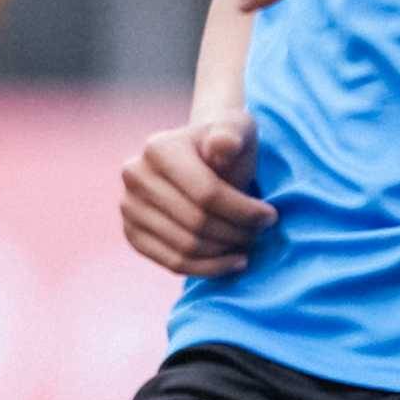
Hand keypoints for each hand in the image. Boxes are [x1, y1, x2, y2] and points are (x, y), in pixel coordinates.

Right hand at [121, 117, 272, 277]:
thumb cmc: (226, 146)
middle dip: (237, 233)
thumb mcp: (236, 129)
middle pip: (196, 223)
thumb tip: (222, 145)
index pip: (206, 194)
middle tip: (260, 232)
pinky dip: (207, 269)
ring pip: (186, 247)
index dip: (244, 211)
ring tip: (247, 244)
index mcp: (158, 148)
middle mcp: (135, 176)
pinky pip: (173, 263)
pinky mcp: (132, 233)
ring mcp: (128, 207)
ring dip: (224, 252)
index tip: (270, 216)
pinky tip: (231, 262)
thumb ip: (231, 134)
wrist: (201, 159)